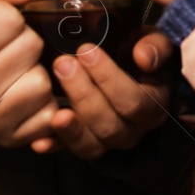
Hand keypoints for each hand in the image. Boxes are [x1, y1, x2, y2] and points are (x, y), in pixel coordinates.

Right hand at [0, 0, 56, 148]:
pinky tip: (22, 92)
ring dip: (35, 70)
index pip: (10, 17)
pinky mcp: (11, 139)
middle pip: (31, 46)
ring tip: (14, 70)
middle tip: (5, 47)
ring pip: (43, 81)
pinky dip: (43, 101)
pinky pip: (49, 112)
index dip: (8, 14)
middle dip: (25, 39)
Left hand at [28, 32, 177, 158]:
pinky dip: (54, 146)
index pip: (134, 102)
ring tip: (54, 110)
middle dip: (83, 94)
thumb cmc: (139, 54)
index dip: (109, 78)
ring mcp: (107, 142)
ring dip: (71, 127)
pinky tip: (38, 142)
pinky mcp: (84, 144)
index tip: (86, 51)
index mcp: (153, 107)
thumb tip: (143, 57)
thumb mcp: (155, 43)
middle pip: (109, 125)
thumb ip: (156, 47)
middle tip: (62, 64)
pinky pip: (69, 151)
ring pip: (91, 145)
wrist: (128, 69)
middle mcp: (132, 131)